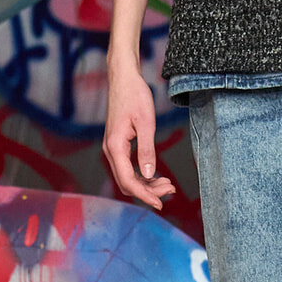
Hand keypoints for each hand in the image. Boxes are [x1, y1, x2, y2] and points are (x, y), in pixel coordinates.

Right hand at [102, 68, 175, 211]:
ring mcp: (112, 148)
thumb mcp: (146, 123)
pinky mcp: (117, 145)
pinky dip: (142, 174)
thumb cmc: (135, 96)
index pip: (128, 180)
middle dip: (148, 191)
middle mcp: (110, 150)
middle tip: (171, 190)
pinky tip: (156, 175)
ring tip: (167, 184)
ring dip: (146, 184)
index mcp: (115, 147)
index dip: (144, 195)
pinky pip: (127, 167)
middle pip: (127, 182)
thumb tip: (149, 175)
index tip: (161, 203)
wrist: (123, 78)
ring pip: (127, 176)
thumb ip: (147, 150)